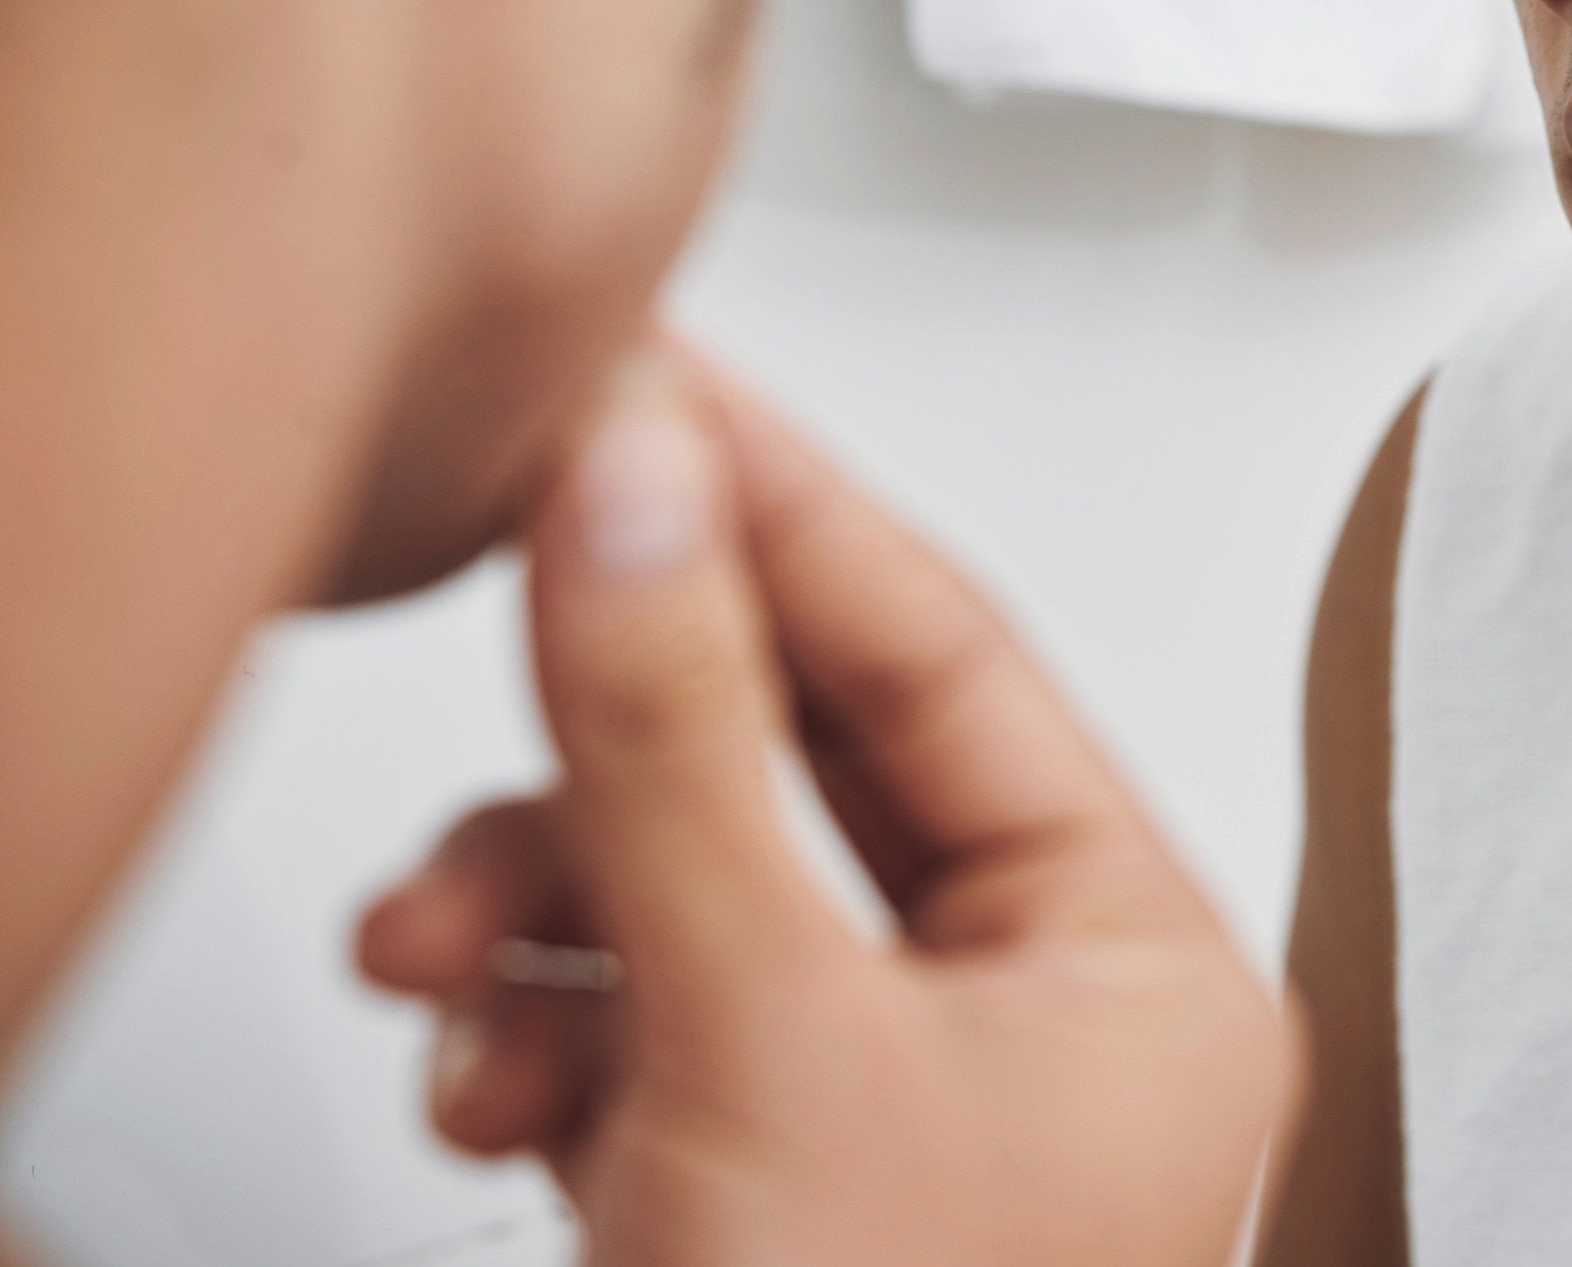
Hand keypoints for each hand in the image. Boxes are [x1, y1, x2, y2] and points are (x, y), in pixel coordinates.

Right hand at [358, 356, 1292, 1266]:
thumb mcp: (764, 1035)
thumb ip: (683, 749)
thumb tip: (635, 491)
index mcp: (1138, 970)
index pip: (949, 652)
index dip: (779, 503)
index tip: (648, 388)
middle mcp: (1036, 1026)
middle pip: (801, 763)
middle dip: (609, 732)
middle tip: (508, 577)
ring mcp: (895, 1111)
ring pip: (691, 894)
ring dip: (528, 901)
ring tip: (431, 945)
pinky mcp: (762, 1189)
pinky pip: (636, 1025)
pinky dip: (528, 1029)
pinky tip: (477, 1078)